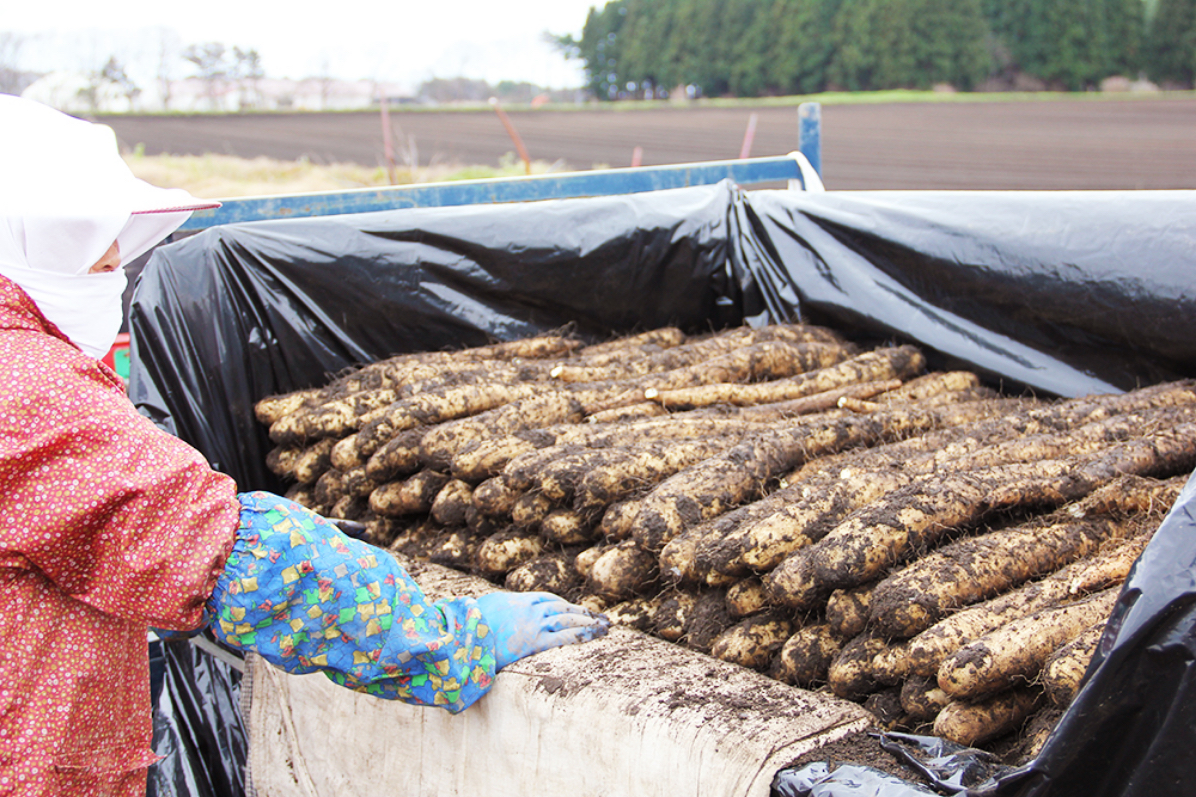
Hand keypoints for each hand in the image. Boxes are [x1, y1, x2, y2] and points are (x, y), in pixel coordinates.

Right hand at [475, 591, 610, 669]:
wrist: (461, 635)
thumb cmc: (466, 625)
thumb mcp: (482, 610)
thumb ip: (494, 609)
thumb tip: (492, 610)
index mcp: (517, 600)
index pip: (548, 599)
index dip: (565, 605)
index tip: (577, 609)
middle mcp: (529, 609)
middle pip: (562, 608)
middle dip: (583, 614)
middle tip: (600, 618)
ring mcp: (532, 624)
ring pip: (567, 620)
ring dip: (588, 623)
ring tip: (604, 627)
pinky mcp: (533, 642)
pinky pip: (562, 638)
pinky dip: (580, 636)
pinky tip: (593, 636)